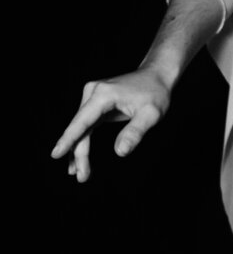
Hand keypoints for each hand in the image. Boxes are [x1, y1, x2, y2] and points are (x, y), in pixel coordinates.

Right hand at [51, 67, 171, 181]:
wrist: (156, 76)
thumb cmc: (156, 93)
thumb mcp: (151, 114)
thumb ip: (135, 132)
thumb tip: (120, 152)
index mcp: (103, 95)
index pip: (82, 121)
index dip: (69, 139)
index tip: (56, 154)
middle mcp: (92, 93)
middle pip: (80, 128)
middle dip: (79, 153)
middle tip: (81, 177)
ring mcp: (92, 97)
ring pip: (80, 128)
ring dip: (78, 151)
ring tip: (79, 174)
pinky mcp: (95, 103)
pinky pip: (86, 125)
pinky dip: (83, 141)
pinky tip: (79, 158)